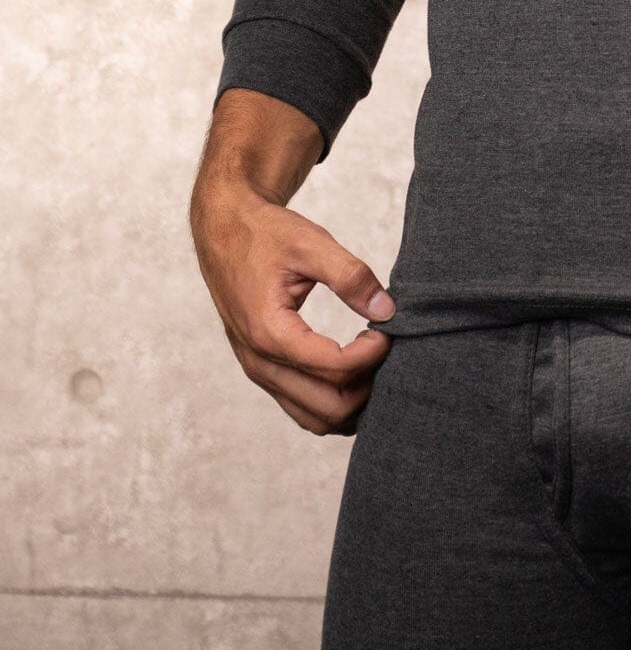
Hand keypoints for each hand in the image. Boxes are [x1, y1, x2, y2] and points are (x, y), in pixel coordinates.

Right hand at [190, 181, 394, 435]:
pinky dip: (333, 399)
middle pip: (329, 408)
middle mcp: (260, 362)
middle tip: (384, 348)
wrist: (223, 231)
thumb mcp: (311, 243)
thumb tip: (387, 310)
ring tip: (372, 360)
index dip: (373, 354)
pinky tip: (354, 368)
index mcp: (270, 332)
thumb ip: (351, 276)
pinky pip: (301, 405)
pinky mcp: (262, 369)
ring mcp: (258, 370)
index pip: (335, 369)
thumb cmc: (265, 234)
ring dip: (351, 400)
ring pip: (315, 418)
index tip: (388, 328)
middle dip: (366, 386)